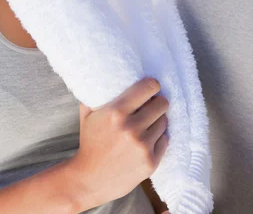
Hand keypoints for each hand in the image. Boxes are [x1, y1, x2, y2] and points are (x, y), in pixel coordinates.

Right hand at [70, 78, 168, 209]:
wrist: (89, 180)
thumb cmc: (90, 143)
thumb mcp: (87, 114)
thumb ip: (96, 94)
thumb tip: (105, 74)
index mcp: (116, 112)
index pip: (148, 88)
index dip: (153, 85)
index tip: (152, 86)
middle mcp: (131, 128)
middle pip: (161, 103)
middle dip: (158, 102)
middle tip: (153, 104)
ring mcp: (142, 146)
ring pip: (164, 121)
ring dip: (158, 120)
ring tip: (148, 122)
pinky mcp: (150, 162)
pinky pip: (165, 140)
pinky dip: (159, 138)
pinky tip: (149, 138)